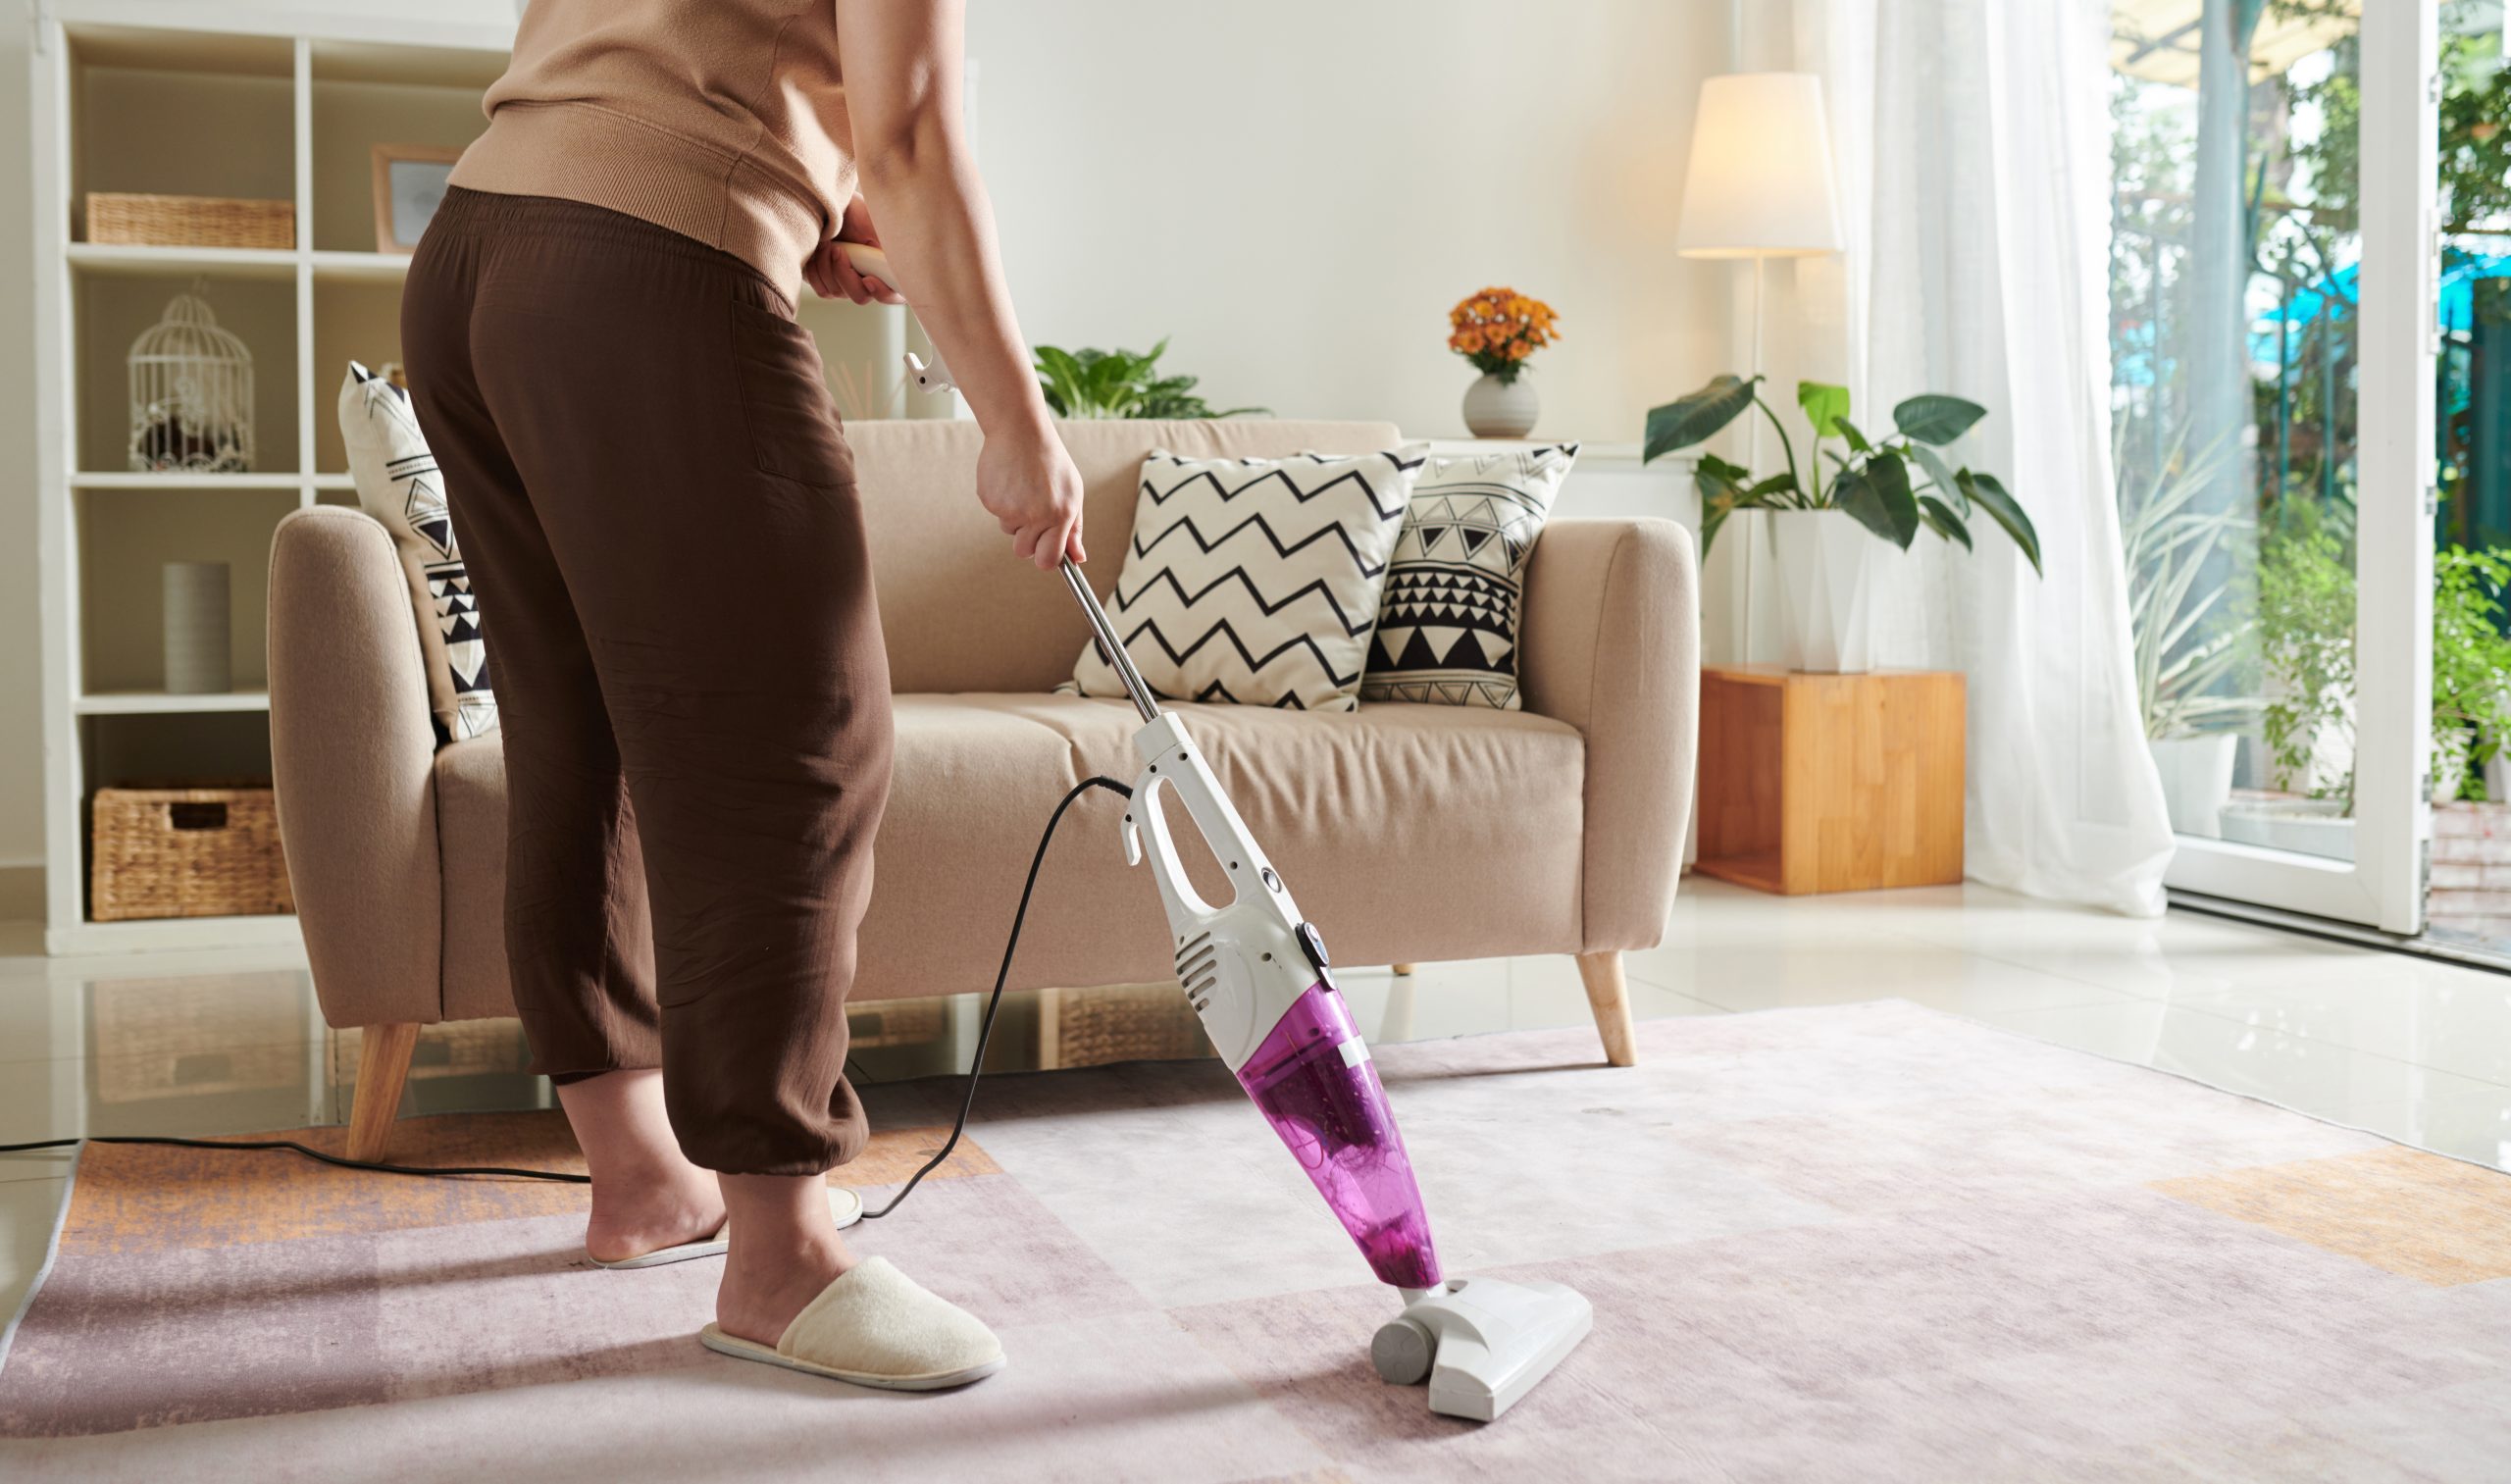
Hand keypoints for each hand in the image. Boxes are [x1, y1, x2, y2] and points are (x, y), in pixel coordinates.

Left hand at [804, 195, 907, 304]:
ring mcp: (850, 285)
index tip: (868, 279)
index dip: (881, 292)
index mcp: (891, 269)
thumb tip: (899, 258)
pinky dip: (816, 272)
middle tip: (837, 249)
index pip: (893, 295)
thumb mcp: (879, 225)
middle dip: (844, 273)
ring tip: (827, 242)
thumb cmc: (860, 213)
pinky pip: (823, 290)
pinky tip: (820, 251)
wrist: (835, 209)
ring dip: (827, 267)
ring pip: (837, 292)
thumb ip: (891, 245)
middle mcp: (873, 281)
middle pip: (860, 296)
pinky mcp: (831, 283)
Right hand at [977, 424, 1086, 570]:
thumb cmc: (1050, 462)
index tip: (1045, 551)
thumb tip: (1078, 559)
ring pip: (1009, 531)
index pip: (1048, 559)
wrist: (1020, 432)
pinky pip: (995, 514)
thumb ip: (1074, 529)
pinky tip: (1010, 481)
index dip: (1045, 558)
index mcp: (1060, 514)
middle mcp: (1035, 515)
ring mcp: (1010, 509)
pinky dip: (1001, 502)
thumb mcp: (1072, 492)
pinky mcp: (990, 501)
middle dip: (1027, 540)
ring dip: (1015, 517)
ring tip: (1023, 488)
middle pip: (1024, 551)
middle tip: (1032, 514)